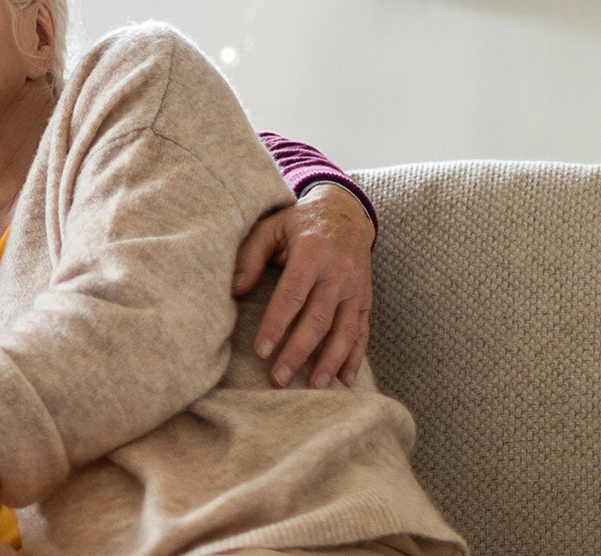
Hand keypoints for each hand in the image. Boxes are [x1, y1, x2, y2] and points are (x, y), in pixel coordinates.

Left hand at [233, 182, 374, 388]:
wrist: (346, 214)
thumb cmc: (298, 223)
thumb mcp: (271, 227)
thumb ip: (250, 256)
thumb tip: (234, 290)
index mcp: (312, 253)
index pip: (292, 295)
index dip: (277, 324)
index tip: (261, 351)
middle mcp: (339, 273)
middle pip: (318, 319)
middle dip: (298, 352)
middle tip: (279, 379)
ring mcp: (356, 288)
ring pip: (345, 330)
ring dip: (329, 362)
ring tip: (314, 388)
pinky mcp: (365, 299)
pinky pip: (362, 331)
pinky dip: (355, 357)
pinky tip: (345, 380)